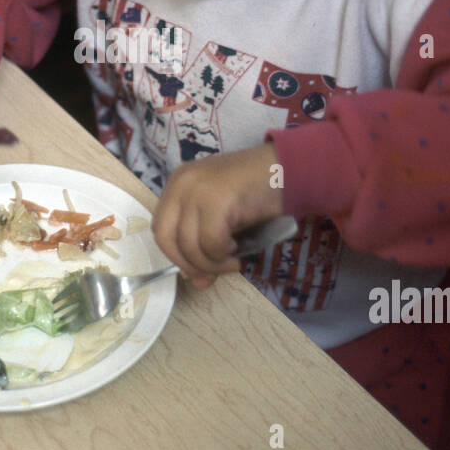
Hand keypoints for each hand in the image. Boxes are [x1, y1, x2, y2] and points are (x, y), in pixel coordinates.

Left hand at [152, 143, 284, 288]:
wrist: (288, 168)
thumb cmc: (257, 191)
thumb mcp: (222, 217)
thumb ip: (203, 244)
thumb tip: (196, 281)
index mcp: (178, 183)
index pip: (161, 228)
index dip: (177, 255)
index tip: (198, 270)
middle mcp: (181, 183)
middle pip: (166, 237)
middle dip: (188, 263)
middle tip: (212, 274)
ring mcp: (197, 190)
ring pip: (189, 245)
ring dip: (211, 263)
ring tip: (233, 261)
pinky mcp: (216, 200)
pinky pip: (211, 242)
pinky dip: (223, 255)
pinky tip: (238, 250)